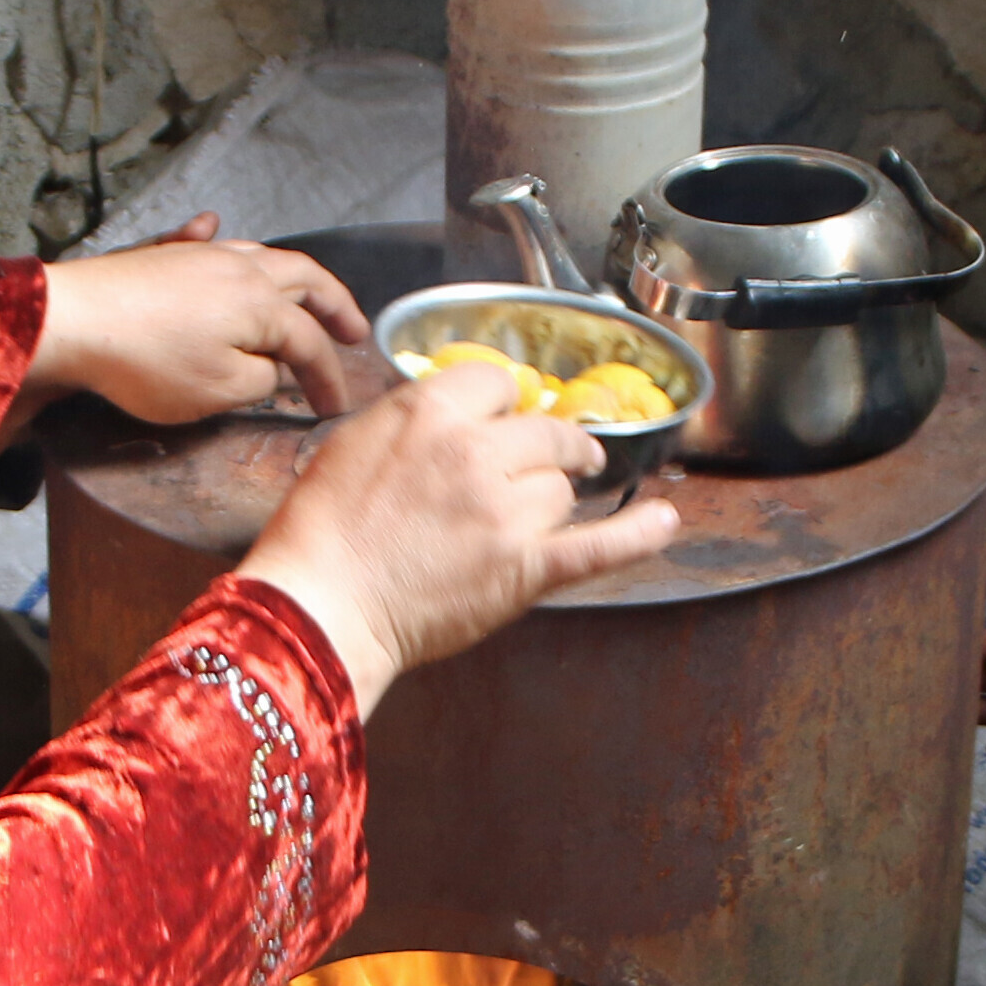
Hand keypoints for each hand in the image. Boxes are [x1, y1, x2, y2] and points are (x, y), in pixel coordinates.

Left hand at [22, 219, 373, 426]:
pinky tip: (213, 228)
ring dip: (295, 276)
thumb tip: (270, 369)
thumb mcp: (219, 392)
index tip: (334, 410)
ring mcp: (200, 256)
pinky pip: (203, 239)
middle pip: (305, 279)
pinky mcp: (162, 256)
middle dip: (336, 305)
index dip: (328, 378)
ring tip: (307, 295)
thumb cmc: (148, 363)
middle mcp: (240, 268)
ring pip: (263, 254)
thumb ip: (260, 381)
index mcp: (262, 304)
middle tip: (355, 332)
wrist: (75, 321)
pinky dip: (219, 238)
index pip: (310, 344)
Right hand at [238, 362, 679, 714]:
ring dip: (546, 504)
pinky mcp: (523, 568)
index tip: (501, 421)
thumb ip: (416, 418)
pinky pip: (597, 545)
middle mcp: (475, 452)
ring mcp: (504, 512)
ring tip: (514, 527)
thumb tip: (460, 410)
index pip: (499, 382)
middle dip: (548, 448)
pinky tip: (664, 522)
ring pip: (559, 490)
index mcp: (430, 413)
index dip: (502, 405)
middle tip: (553, 460)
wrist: (321, 604)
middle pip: (542, 433)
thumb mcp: (356, 441)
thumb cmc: (323, 530)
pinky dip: (637, 534)